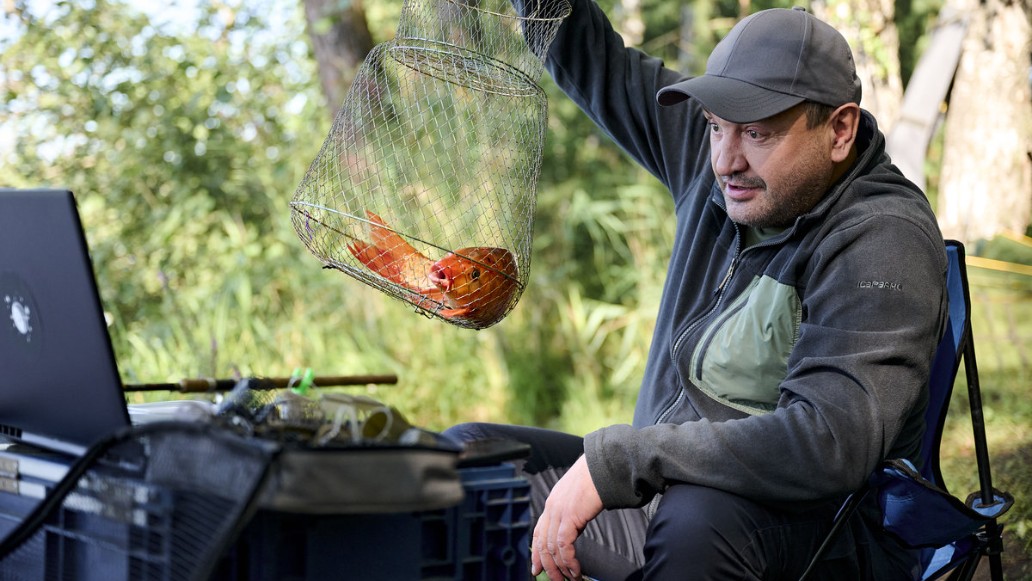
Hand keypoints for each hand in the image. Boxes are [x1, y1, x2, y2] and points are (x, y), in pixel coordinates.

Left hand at [531, 455, 603, 579]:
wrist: (603, 467)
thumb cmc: (595, 478)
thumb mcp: (577, 496)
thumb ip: (572, 511)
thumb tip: (575, 527)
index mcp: (552, 503)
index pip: (538, 532)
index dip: (536, 553)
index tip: (536, 568)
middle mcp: (551, 508)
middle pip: (542, 544)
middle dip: (547, 566)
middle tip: (554, 580)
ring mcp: (558, 512)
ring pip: (552, 548)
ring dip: (561, 568)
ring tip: (569, 579)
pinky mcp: (569, 517)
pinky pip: (564, 546)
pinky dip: (569, 562)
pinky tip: (575, 570)